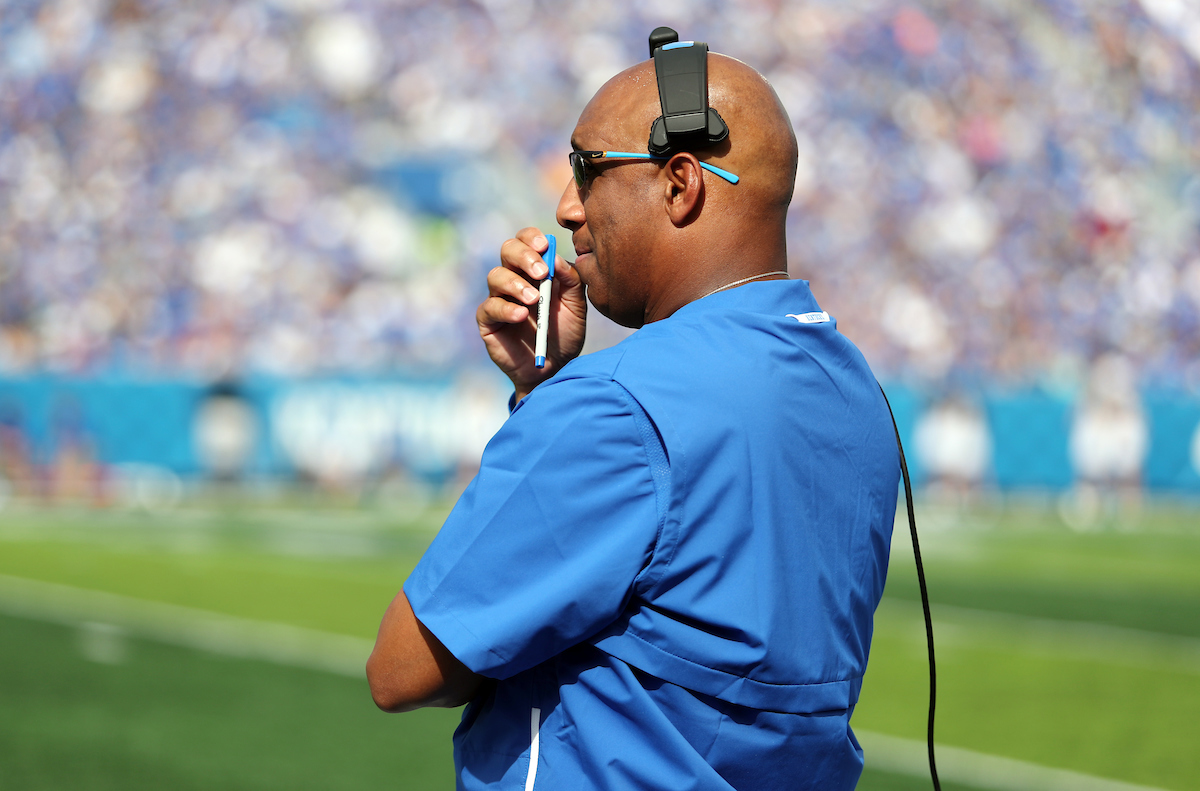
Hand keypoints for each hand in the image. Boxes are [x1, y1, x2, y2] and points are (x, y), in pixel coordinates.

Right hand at [476, 227, 586, 400]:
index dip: (532, 238)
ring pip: (496, 276)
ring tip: (534, 300)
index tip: (544, 246)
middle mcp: (514, 278)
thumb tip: (556, 258)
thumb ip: (572, 281)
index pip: (526, 240)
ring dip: (515, 283)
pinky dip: (506, 309)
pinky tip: (521, 315)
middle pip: (507, 250)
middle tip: (542, 273)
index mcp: (535, 269)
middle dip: (524, 256)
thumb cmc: (565, 334)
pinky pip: (490, 307)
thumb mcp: (576, 307)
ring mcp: (499, 298)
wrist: (555, 368)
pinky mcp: (488, 321)